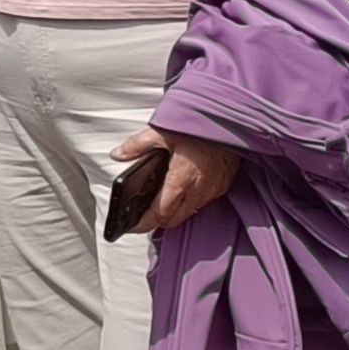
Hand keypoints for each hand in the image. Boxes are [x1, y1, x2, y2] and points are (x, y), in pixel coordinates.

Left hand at [117, 125, 237, 234]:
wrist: (230, 122)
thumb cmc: (199, 126)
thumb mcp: (162, 132)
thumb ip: (137, 145)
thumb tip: (118, 155)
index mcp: (180, 180)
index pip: (159, 214)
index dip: (144, 224)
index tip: (133, 226)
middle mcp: (197, 191)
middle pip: (173, 220)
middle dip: (157, 221)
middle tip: (144, 214)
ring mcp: (212, 191)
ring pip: (189, 213)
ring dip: (175, 212)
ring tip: (162, 202)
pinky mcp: (222, 186)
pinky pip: (203, 202)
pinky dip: (190, 202)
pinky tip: (183, 190)